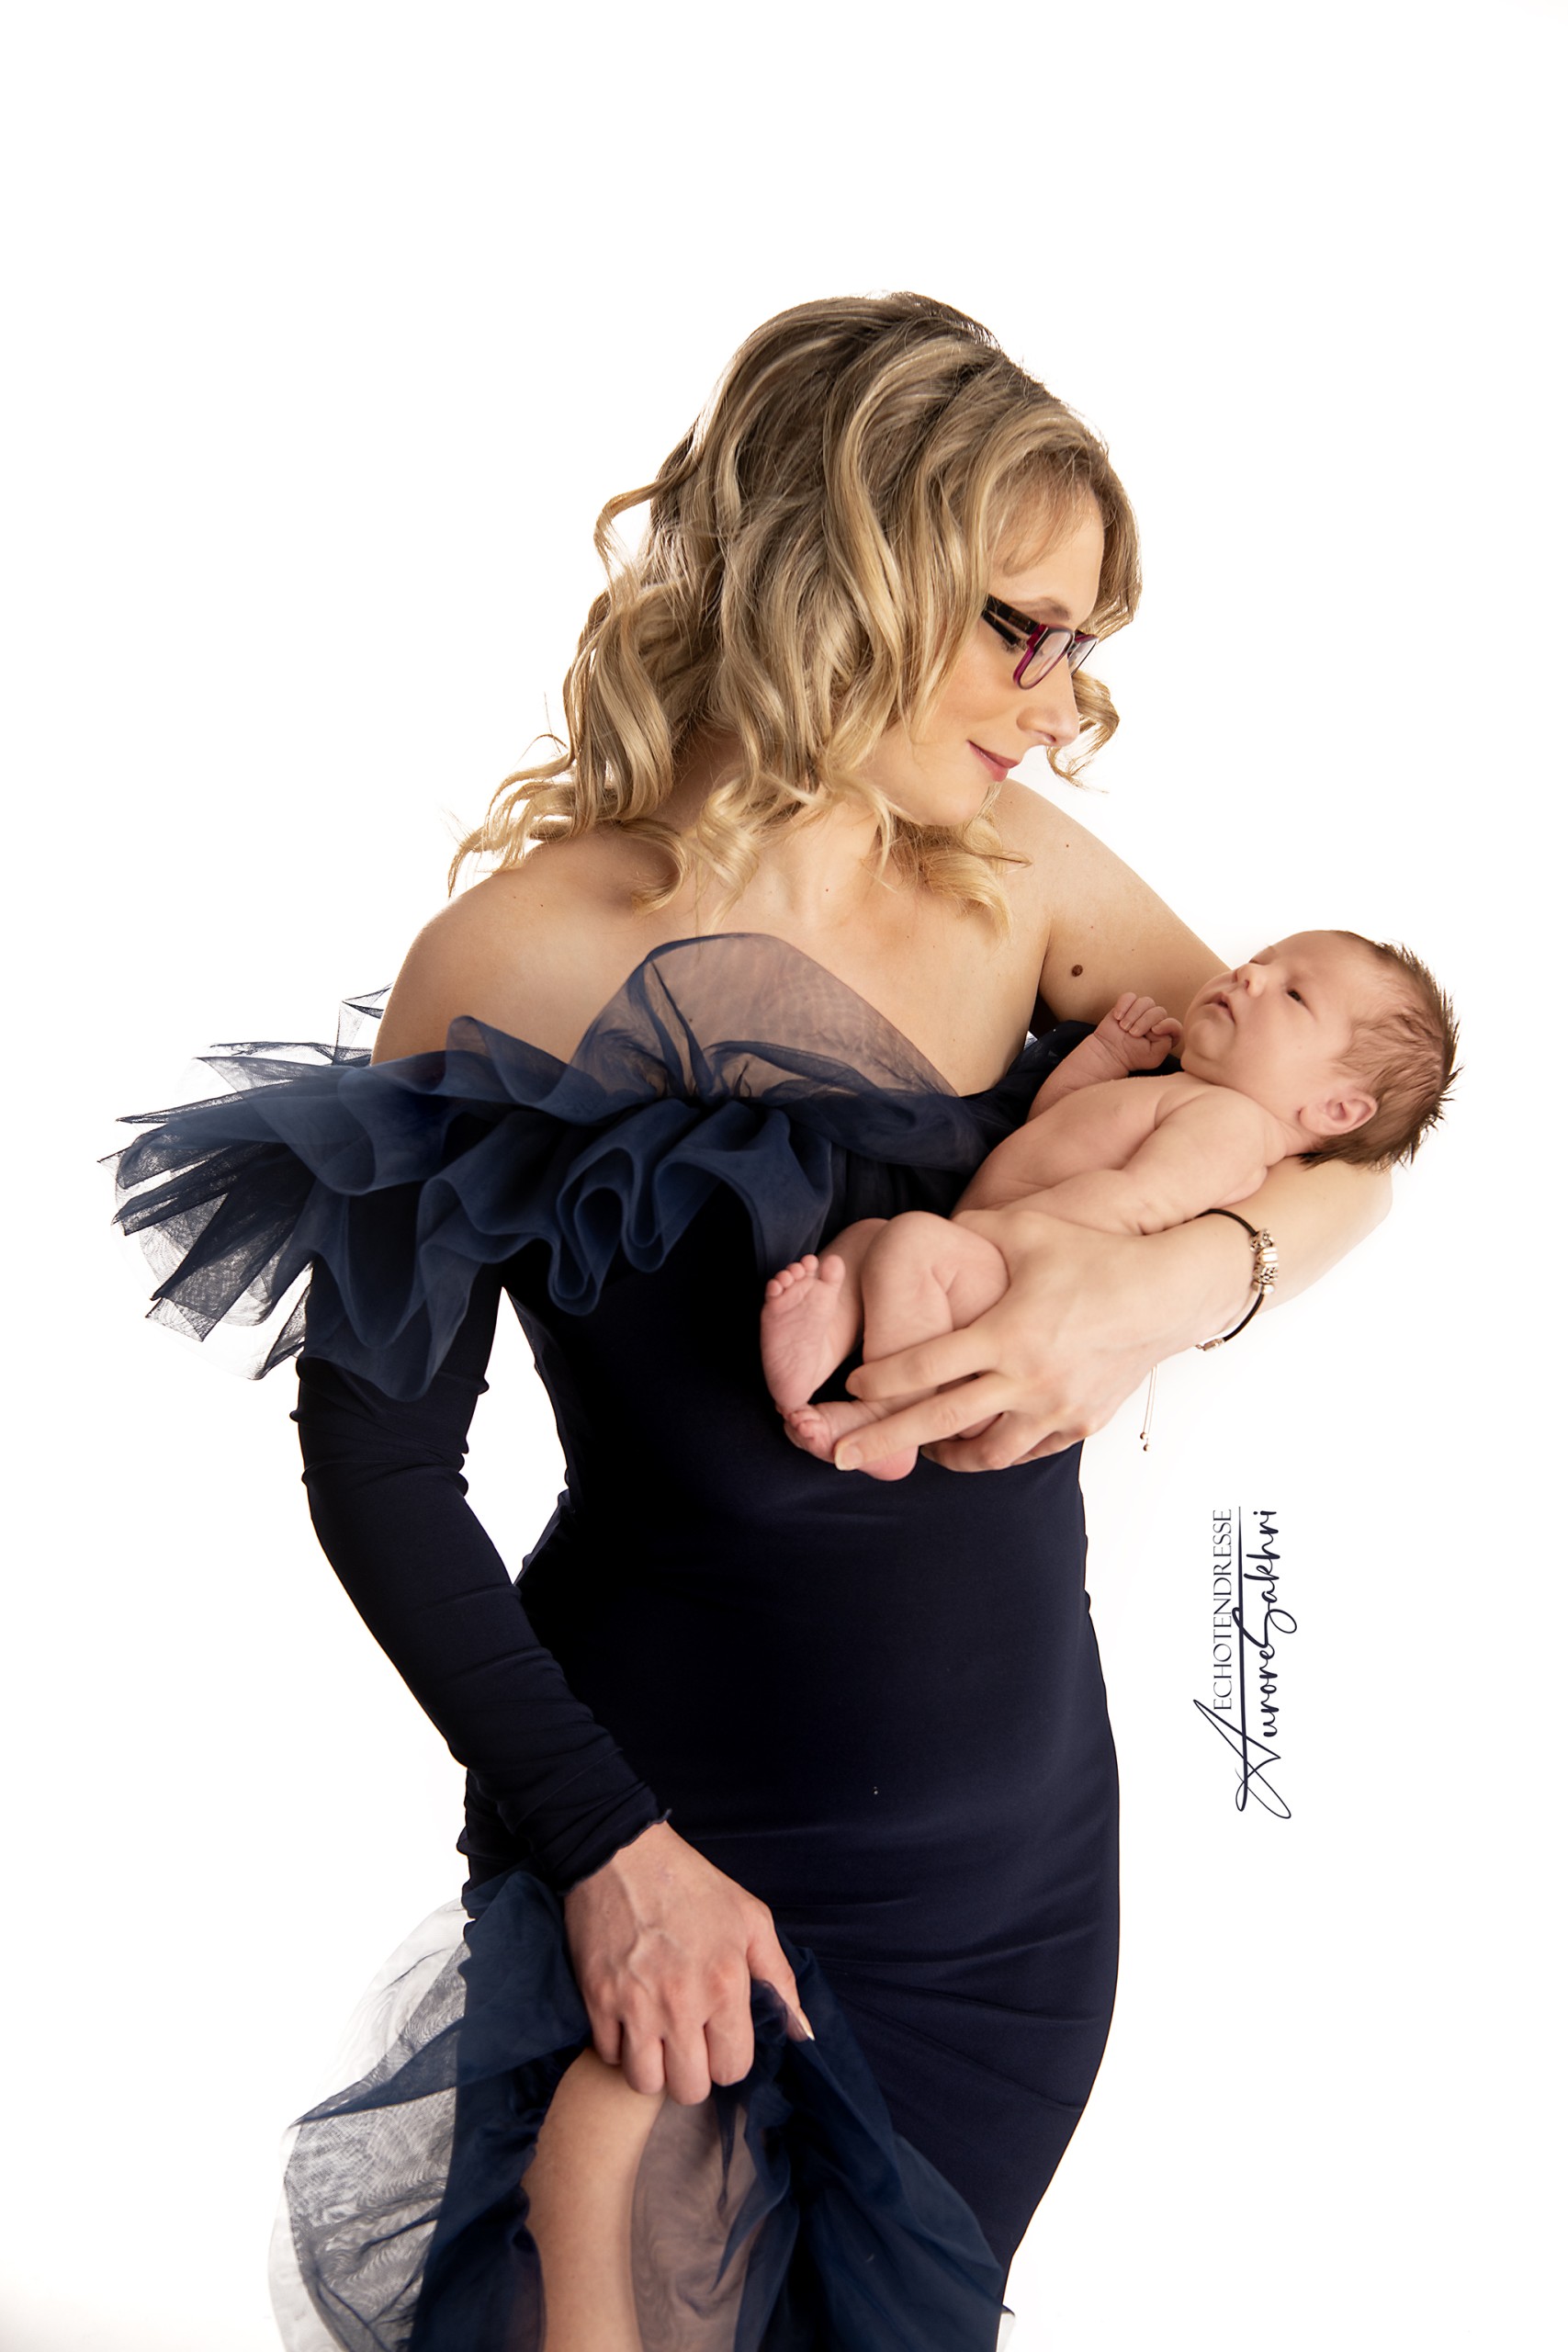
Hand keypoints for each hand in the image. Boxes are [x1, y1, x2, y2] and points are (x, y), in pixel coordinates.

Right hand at [561, 1819, 812, 2103]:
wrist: (622, 1853)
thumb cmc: (692, 1885)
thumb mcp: (751, 1919)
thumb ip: (781, 1980)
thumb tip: (802, 2034)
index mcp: (725, 1984)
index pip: (733, 2069)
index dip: (728, 2060)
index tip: (718, 2040)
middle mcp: (681, 2003)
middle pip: (689, 2089)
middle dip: (693, 2073)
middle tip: (688, 2042)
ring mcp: (634, 2004)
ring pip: (645, 2083)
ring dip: (653, 2068)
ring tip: (658, 2039)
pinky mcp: (596, 1999)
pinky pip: (607, 2057)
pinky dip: (618, 2047)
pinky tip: (629, 2020)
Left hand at [834, 1206, 1252, 1471]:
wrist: (1169, 1293)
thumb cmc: (1098, 1257)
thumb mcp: (1029, 1231)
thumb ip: (972, 1233)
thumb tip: (926, 1232)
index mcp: (1007, 1333)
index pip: (926, 1366)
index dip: (881, 1379)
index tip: (853, 1385)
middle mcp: (1028, 1379)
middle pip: (939, 1422)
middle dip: (882, 1440)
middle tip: (839, 1455)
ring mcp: (1056, 1408)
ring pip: (985, 1453)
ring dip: (943, 1456)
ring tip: (917, 1451)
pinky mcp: (1080, 1423)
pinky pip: (1026, 1452)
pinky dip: (994, 1452)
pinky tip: (975, 1443)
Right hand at [1103, 990, 1183, 1066]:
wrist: (1109, 1053)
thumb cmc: (1132, 1057)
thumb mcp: (1154, 1056)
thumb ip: (1166, 1042)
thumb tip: (1160, 1025)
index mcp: (1166, 1034)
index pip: (1174, 1024)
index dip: (1167, 1025)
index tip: (1153, 1031)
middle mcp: (1156, 1021)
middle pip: (1160, 1011)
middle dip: (1145, 1021)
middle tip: (1133, 1034)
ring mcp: (1142, 1011)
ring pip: (1146, 1001)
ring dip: (1133, 1015)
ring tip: (1124, 1027)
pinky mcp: (1128, 1005)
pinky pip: (1130, 997)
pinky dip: (1123, 1005)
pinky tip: (1117, 1017)